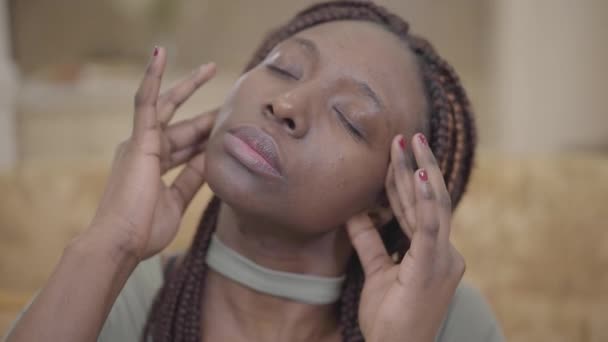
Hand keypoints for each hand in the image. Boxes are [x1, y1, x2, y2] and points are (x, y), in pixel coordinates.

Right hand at [90, 46, 216, 259]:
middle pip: (183, 127)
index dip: (208, 139)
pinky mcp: (139, 140)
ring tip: (210, 68)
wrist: (120, 242)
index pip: (187, 147)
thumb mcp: (176, 200)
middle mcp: (145, 151)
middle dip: (206, 116)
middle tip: (229, 98)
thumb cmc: (144, 230)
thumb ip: (191, 179)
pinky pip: (145, 102)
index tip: (231, 131)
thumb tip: (211, 161)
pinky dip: (151, 78)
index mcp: (153, 167)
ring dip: (188, 87)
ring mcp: (140, 143)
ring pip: (168, 109)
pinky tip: (159, 55)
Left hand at [345, 133, 464, 341]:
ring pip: (432, 206)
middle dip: (415, 167)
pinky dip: (427, 199)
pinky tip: (421, 174)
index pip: (415, 210)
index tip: (394, 155)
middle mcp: (444, 252)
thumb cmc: (390, 318)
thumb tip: (355, 212)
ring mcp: (443, 259)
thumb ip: (369, 242)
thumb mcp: (375, 273)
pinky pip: (430, 227)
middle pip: (427, 202)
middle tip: (405, 136)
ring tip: (411, 144)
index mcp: (432, 253)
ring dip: (420, 172)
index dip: (404, 182)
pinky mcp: (434, 266)